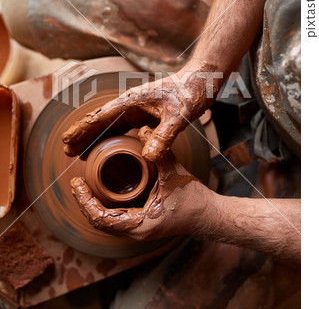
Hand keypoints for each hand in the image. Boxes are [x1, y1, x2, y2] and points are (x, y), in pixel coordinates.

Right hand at [63, 64, 217, 161]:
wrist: (203, 80)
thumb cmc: (191, 92)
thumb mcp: (179, 116)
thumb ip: (164, 136)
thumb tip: (148, 158)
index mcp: (133, 100)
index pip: (101, 116)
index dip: (83, 129)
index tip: (67, 140)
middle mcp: (132, 104)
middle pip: (101, 121)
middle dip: (84, 135)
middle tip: (67, 151)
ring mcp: (139, 109)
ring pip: (111, 126)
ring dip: (96, 138)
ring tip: (82, 153)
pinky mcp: (147, 114)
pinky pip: (125, 128)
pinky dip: (114, 138)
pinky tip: (111, 149)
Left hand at [70, 126, 211, 240]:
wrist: (208, 215)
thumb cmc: (193, 199)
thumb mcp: (174, 173)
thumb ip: (159, 151)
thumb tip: (142, 129)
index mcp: (140, 224)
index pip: (102, 219)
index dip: (85, 202)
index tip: (77, 184)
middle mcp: (136, 232)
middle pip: (99, 223)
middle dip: (85, 203)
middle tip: (77, 183)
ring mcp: (138, 231)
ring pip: (106, 222)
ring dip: (93, 206)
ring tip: (85, 186)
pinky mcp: (142, 225)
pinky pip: (116, 219)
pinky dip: (105, 207)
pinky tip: (104, 190)